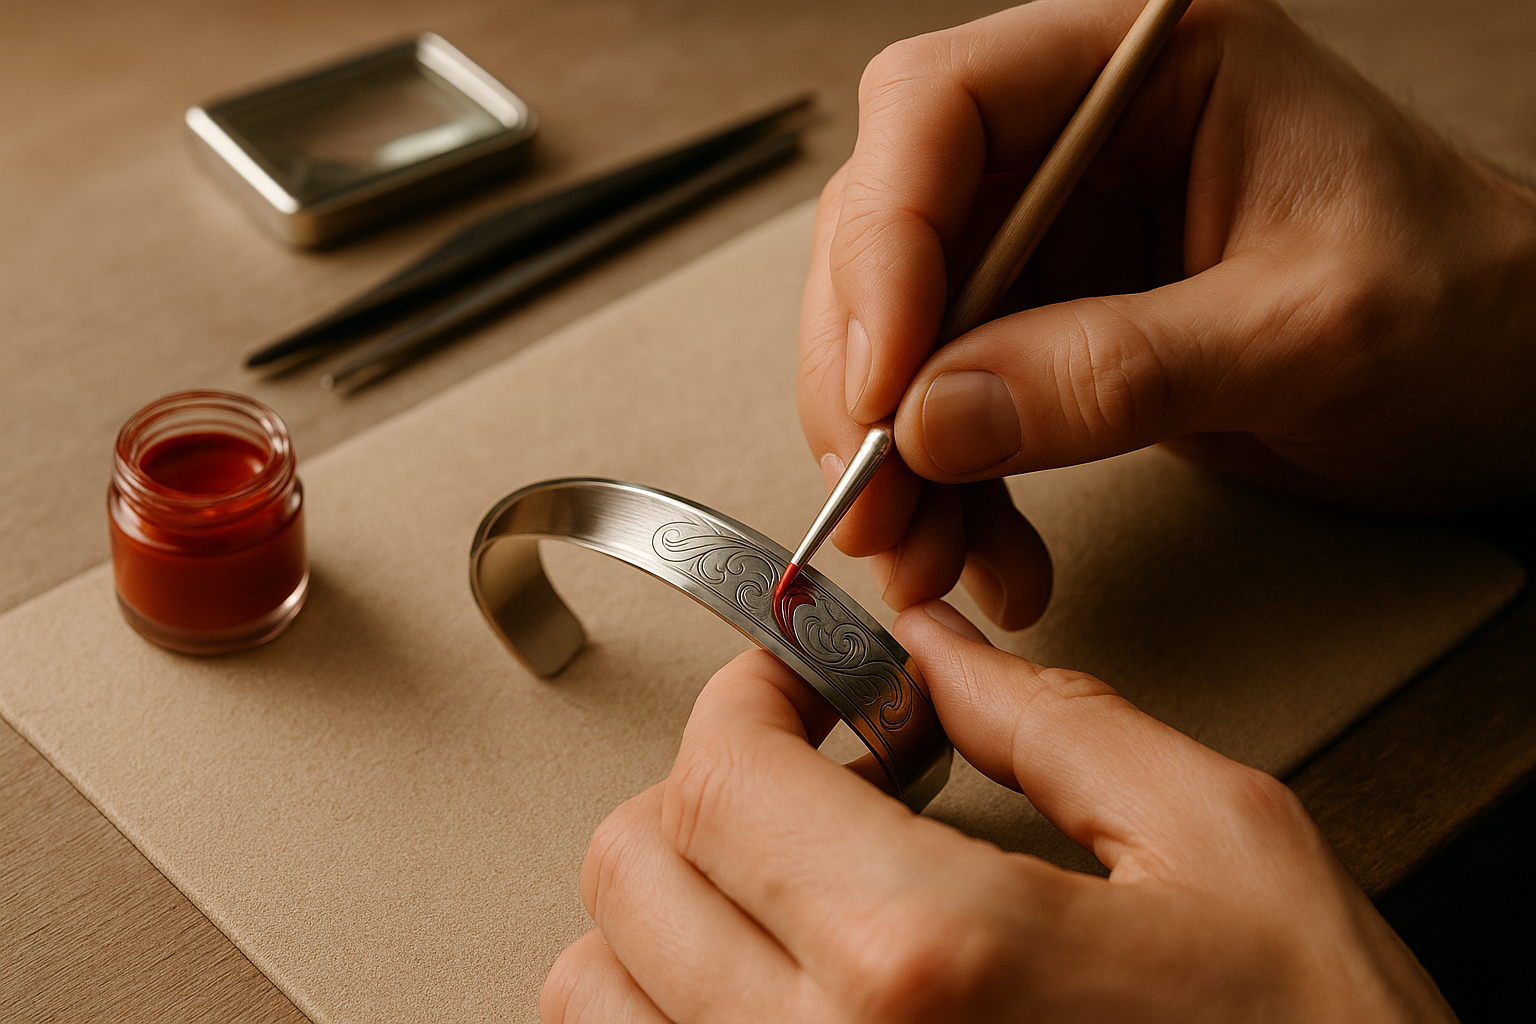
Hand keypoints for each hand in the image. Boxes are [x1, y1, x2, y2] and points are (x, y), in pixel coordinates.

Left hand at [540, 603, 1453, 1022]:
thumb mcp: (1222, 848)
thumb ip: (1051, 724)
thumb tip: (939, 653)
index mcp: (929, 955)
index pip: (720, 773)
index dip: (750, 695)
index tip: (793, 682)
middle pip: (630, 874)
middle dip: (706, 788)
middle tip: (797, 771)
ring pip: (596, 996)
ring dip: (665, 912)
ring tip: (777, 885)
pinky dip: (672, 1008)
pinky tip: (771, 984)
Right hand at [798, 0, 1535, 624]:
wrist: (1514, 382)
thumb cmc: (1467, 304)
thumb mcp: (1309, 330)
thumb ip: (1119, 368)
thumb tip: (935, 420)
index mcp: (1143, 67)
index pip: (941, 108)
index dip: (885, 243)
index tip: (882, 383)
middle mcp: (1080, 138)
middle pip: (891, 228)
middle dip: (866, 375)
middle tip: (877, 495)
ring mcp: (1061, 237)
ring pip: (904, 333)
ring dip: (897, 456)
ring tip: (926, 554)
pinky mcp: (1056, 328)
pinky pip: (954, 404)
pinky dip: (950, 489)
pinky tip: (984, 550)